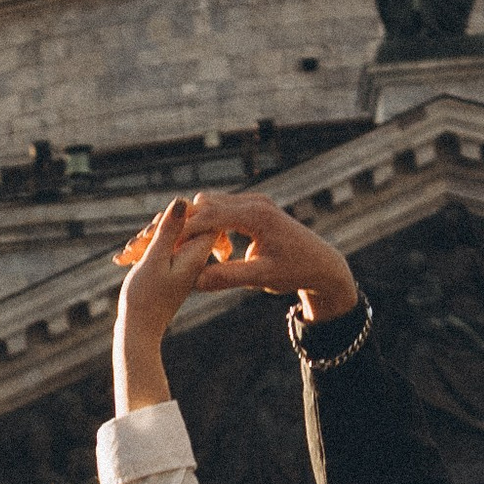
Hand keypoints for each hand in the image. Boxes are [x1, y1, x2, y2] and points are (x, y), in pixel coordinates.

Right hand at [110, 198, 220, 413]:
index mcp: (197, 253)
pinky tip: (127, 258)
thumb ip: (169, 231)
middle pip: (186, 222)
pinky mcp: (173, 266)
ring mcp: (185, 261)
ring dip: (148, 238)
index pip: (205, 216)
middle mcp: (196, 256)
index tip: (156, 229)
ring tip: (127, 255)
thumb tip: (183, 200)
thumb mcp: (154, 260)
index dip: (182, 213)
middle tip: (135, 246)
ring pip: (172, 233)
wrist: (138, 332)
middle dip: (159, 226)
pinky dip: (146, 248)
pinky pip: (164, 245)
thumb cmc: (144, 300)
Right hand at [170, 191, 358, 315]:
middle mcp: (253, 202)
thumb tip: (195, 281)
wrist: (322, 264)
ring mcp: (253, 202)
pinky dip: (208, 225)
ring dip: (196, 226)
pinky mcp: (252, 208)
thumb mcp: (262, 278)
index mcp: (256, 215)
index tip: (162, 247)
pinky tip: (210, 250)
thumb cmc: (296, 271)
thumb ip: (228, 277)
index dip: (183, 231)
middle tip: (168, 248)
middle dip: (184, 225)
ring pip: (210, 204)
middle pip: (204, 204)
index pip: (208, 216)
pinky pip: (221, 210)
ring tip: (191, 252)